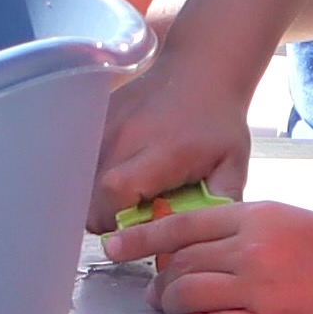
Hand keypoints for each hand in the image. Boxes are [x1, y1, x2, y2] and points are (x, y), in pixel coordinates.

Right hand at [78, 39, 252, 227]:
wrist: (201, 69)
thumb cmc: (218, 119)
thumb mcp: (232, 165)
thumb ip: (220, 205)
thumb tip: (205, 244)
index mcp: (162, 151)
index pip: (116, 190)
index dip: (115, 219)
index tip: (131, 229)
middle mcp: (127, 136)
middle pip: (90, 191)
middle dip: (104, 215)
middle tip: (130, 216)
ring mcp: (108, 124)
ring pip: (80, 177)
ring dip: (97, 194)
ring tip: (127, 192)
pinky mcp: (98, 117)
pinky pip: (82, 158)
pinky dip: (94, 172)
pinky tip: (121, 168)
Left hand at [125, 197, 312, 313]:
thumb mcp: (291, 222)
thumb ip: (246, 231)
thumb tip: (195, 250)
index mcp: (257, 217)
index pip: (181, 225)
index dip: (140, 238)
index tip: (114, 247)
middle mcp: (253, 249)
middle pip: (178, 265)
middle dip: (160, 283)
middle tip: (159, 295)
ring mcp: (262, 289)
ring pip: (186, 297)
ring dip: (173, 308)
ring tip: (178, 313)